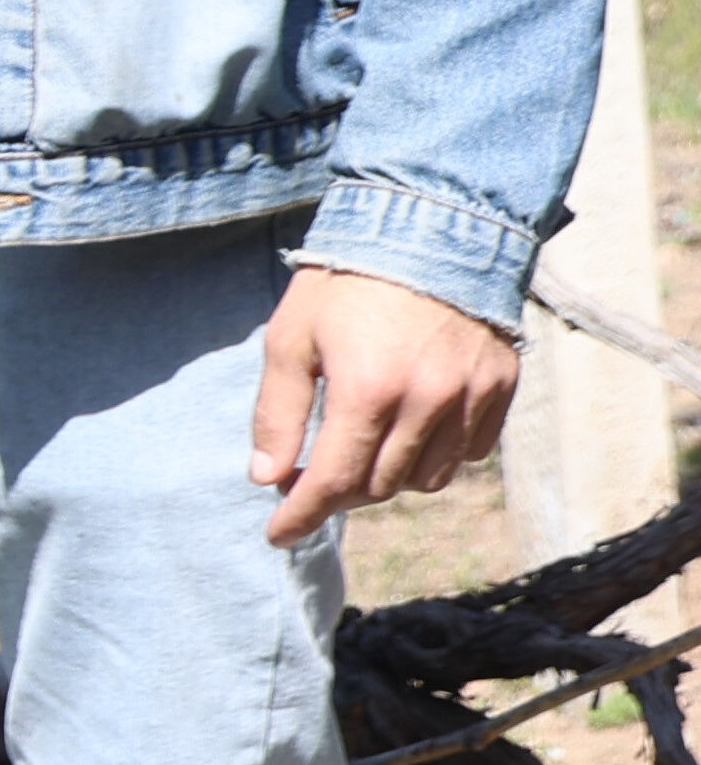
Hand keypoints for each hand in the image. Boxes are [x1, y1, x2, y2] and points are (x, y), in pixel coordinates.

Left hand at [251, 265, 517, 545]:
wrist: (430, 229)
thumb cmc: (345, 283)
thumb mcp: (289, 339)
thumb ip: (277, 412)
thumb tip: (265, 477)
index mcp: (368, 391)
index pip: (332, 482)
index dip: (300, 515)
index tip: (277, 535)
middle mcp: (427, 403)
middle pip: (378, 487)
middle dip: (336, 495)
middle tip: (307, 480)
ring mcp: (470, 399)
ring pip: (426, 479)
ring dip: (386, 479)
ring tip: (357, 453)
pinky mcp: (500, 389)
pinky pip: (468, 454)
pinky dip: (434, 459)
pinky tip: (407, 435)